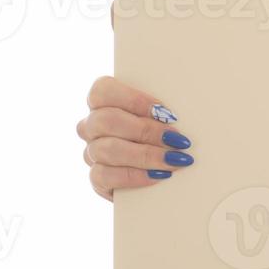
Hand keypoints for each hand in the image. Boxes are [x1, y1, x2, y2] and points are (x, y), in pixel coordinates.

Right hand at [76, 76, 192, 201]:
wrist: (161, 169)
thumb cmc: (165, 129)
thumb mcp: (164, 112)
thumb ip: (163, 107)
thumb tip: (177, 113)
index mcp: (104, 100)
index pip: (103, 90)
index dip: (133, 99)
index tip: (165, 111)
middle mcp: (92, 124)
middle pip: (105, 120)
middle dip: (145, 130)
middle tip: (176, 139)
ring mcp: (92, 151)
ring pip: (106, 149)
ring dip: (145, 155)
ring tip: (174, 159)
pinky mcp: (96, 178)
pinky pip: (104, 176)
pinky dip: (134, 176)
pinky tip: (158, 175)